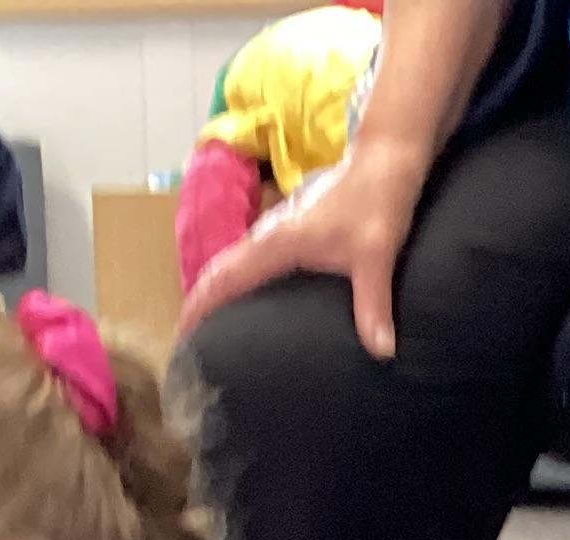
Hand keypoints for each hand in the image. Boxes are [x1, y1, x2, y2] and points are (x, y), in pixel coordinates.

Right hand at [177, 148, 422, 357]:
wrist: (388, 156)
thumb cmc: (378, 199)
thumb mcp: (376, 255)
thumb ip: (373, 305)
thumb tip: (382, 352)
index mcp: (278, 241)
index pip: (224, 277)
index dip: (199, 306)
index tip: (181, 335)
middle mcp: (270, 233)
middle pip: (222, 271)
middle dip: (201, 302)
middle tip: (189, 340)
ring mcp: (280, 228)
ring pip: (236, 262)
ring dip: (218, 289)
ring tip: (210, 324)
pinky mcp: (293, 227)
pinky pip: (254, 258)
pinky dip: (241, 279)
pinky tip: (250, 298)